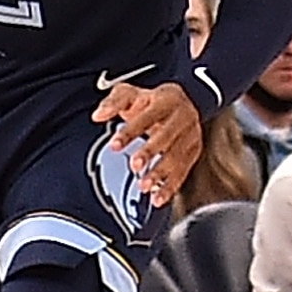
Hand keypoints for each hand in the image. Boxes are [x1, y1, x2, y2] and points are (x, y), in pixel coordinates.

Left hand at [94, 79, 203, 207]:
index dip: (131, 131)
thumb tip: (98, 115)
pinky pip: (184, 172)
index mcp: (166, 99)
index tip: (114, 145)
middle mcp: (183, 117)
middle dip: (150, 152)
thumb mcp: (131, 92)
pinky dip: (170, 187)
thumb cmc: (151, 101)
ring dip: (160, 173)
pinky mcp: (193, 152)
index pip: (148, 116)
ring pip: (177, 156)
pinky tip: (158, 199)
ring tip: (143, 186)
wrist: (180, 103)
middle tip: (134, 166)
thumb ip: (113, 102)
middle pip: (167, 135)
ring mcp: (191, 135)